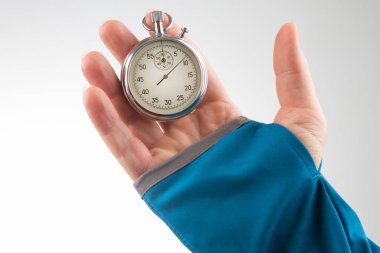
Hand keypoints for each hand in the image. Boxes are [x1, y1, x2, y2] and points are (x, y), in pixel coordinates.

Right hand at [81, 12, 325, 179]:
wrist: (280, 226)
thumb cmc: (293, 179)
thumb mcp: (302, 118)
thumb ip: (291, 74)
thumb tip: (288, 29)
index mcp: (220, 117)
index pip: (191, 75)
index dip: (174, 49)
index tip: (160, 24)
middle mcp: (191, 134)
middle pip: (153, 92)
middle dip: (131, 61)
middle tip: (112, 32)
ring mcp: (171, 155)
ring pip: (131, 117)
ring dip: (108, 88)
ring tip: (92, 58)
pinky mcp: (156, 179)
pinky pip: (124, 149)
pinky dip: (105, 124)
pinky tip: (92, 95)